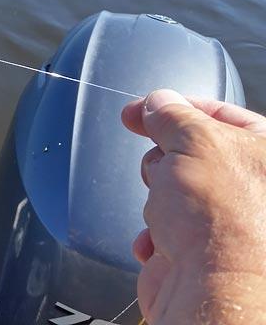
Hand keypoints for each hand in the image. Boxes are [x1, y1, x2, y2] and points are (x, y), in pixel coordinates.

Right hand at [121, 89, 265, 323]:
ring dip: (157, 200)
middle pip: (191, 153)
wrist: (214, 291)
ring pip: (171, 190)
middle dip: (164, 162)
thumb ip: (172, 115)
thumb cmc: (220, 217)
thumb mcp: (193, 141)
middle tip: (164, 173)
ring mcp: (229, 224)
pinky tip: (158, 242)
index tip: (140, 110)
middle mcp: (256, 190)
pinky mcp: (202, 254)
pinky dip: (153, 234)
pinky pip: (163, 229)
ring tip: (168, 214)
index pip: (220, 114)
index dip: (175, 108)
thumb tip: (158, 103)